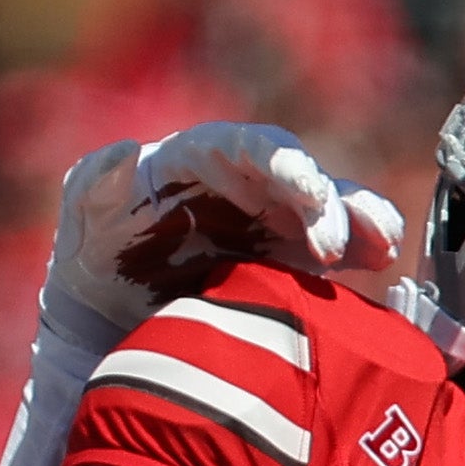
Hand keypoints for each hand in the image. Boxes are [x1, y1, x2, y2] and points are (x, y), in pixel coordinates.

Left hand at [42, 122, 401, 350]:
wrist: (108, 319)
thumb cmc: (94, 254)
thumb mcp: (83, 219)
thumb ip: (96, 183)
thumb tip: (124, 152)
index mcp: (200, 160)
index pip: (248, 147)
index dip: (283, 163)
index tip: (307, 189)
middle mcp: (246, 183)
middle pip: (300, 177)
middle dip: (325, 203)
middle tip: (330, 246)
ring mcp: (273, 222)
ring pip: (330, 207)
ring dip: (359, 220)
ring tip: (381, 245)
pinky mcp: (290, 262)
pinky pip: (337, 248)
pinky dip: (361, 250)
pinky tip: (379, 263)